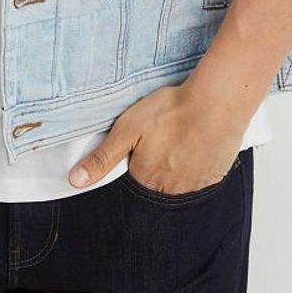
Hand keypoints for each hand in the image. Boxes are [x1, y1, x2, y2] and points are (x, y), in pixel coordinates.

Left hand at [67, 81, 243, 193]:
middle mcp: (170, 190)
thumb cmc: (172, 110)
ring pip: (179, 182)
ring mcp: (195, 186)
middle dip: (157, 164)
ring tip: (181, 138)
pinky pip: (201, 177)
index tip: (144, 142)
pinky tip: (197, 143)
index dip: (136, 158)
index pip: (133, 179)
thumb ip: (102, 158)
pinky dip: (198, 164)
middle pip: (156, 183)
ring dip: (178, 165)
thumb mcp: (127, 129)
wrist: (216, 102)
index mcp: (146, 179)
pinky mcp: (215, 176)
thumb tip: (75, 180)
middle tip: (165, 137)